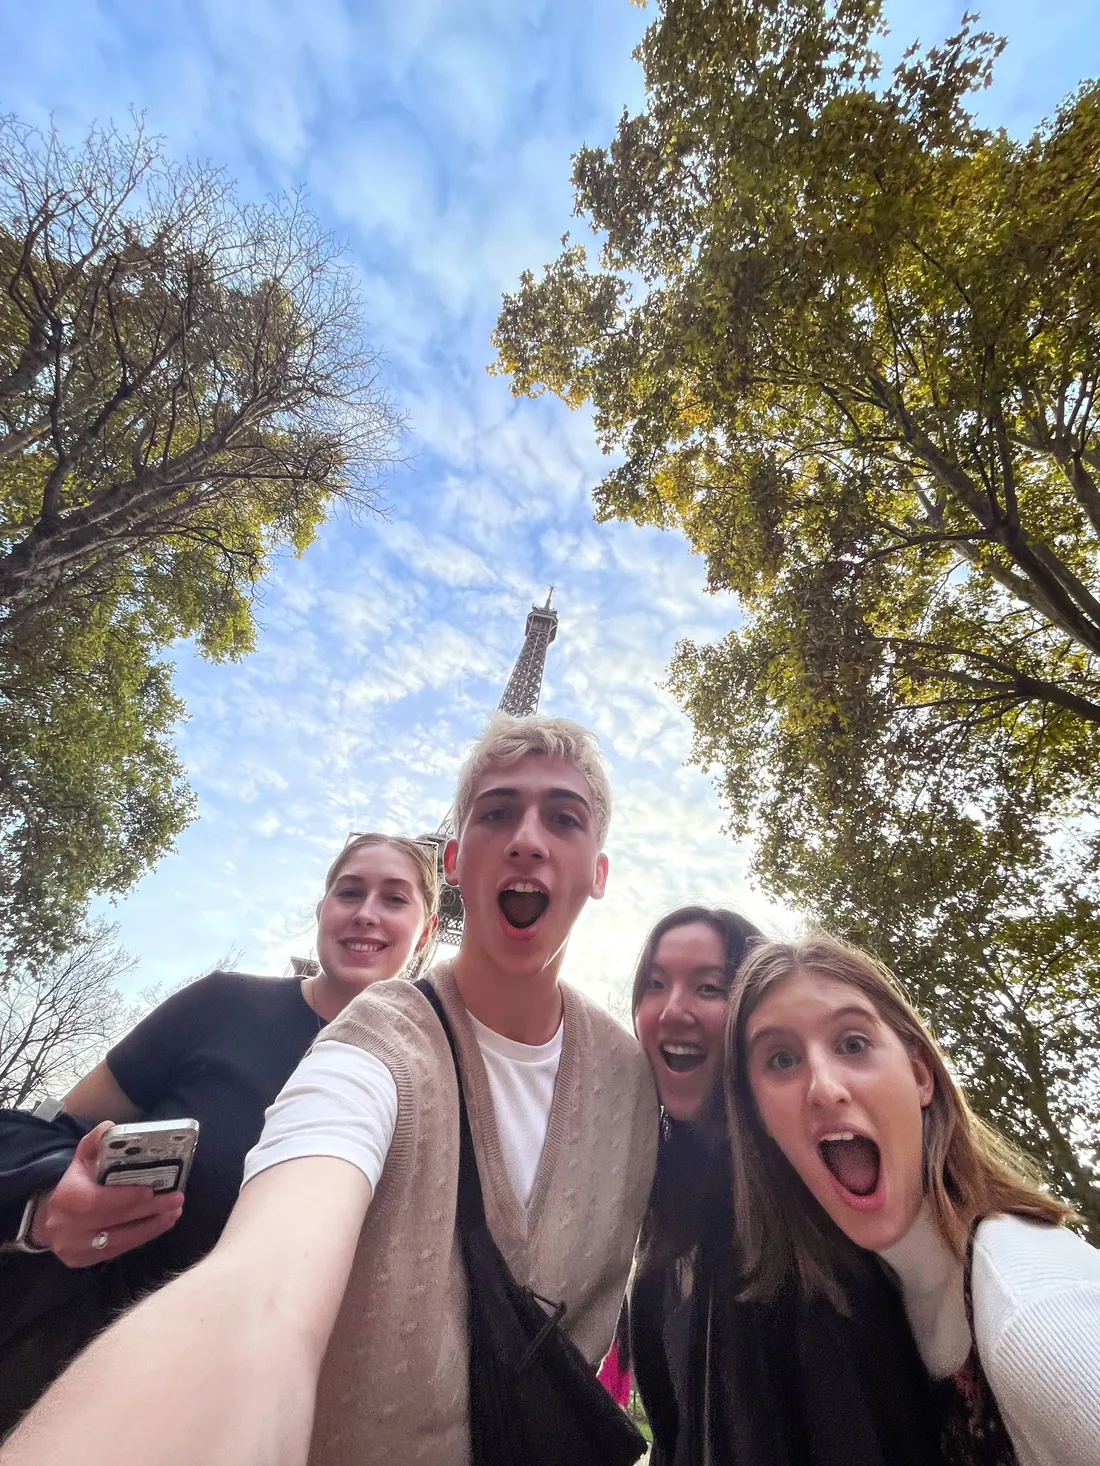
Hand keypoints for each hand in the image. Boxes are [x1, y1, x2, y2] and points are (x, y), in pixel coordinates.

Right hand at [30, 1121, 184, 1267]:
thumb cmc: (74, 1184)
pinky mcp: (83, 1261)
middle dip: (148, 1210)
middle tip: (176, 1199)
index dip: (124, 1198)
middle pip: (113, 1221)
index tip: (151, 1190)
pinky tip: (159, 1225)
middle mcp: (67, 1226)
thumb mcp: (80, 1158)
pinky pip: (116, 1252)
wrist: (49, 1217)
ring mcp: (74, 1248)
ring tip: (174, 1213)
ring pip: (117, 1241)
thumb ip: (95, 1141)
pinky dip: (140, 1238)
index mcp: (66, 1197)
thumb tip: (111, 1127)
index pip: (96, 1202)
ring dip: (151, 1227)